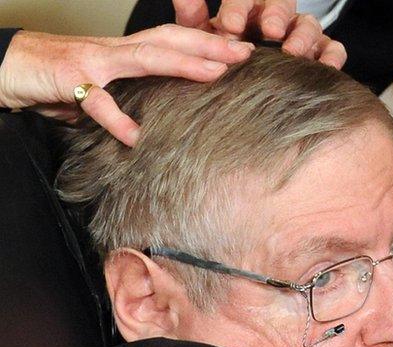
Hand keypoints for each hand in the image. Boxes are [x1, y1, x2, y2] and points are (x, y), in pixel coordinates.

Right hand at [0, 26, 252, 146]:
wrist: (4, 65)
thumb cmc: (51, 77)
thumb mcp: (100, 86)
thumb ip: (129, 97)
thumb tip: (154, 121)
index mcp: (123, 51)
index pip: (171, 40)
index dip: (206, 41)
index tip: (241, 49)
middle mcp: (113, 51)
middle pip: (168, 41)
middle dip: (209, 45)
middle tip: (244, 53)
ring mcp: (92, 62)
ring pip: (144, 57)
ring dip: (182, 64)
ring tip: (215, 73)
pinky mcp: (67, 80)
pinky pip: (96, 102)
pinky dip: (116, 118)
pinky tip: (135, 135)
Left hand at [173, 0, 346, 67]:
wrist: (248, 94)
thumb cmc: (225, 61)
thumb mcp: (205, 39)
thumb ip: (193, 18)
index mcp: (247, 10)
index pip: (245, 0)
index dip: (239, 9)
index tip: (231, 25)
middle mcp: (277, 19)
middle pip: (282, 6)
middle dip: (276, 15)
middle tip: (270, 30)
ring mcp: (301, 36)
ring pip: (309, 25)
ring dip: (302, 37)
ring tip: (292, 53)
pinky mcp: (321, 54)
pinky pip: (334, 49)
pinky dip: (332, 56)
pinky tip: (324, 67)